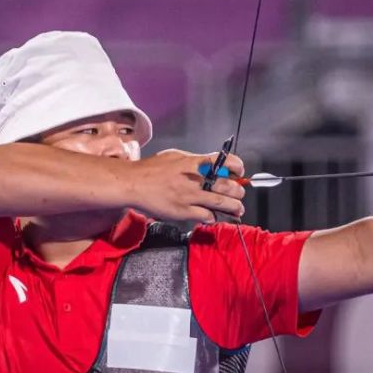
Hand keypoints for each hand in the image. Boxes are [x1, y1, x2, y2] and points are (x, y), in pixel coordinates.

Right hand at [129, 149, 245, 222]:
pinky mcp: (183, 211)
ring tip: (237, 209)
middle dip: (238, 191)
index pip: (225, 161)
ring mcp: (189, 196)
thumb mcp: (176, 156)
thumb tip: (214, 166)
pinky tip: (213, 215)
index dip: (237, 167)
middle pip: (228, 186)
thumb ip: (195, 160)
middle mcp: (195, 179)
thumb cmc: (153, 168)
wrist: (133, 184)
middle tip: (240, 194)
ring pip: (221, 203)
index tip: (239, 172)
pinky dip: (213, 216)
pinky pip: (206, 216)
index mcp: (194, 162)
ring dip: (234, 207)